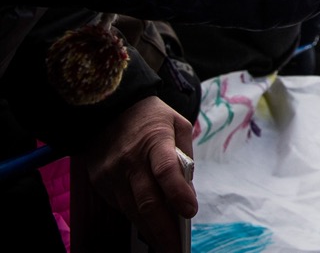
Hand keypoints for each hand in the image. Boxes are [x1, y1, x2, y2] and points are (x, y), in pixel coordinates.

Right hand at [81, 97, 195, 252]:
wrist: (106, 108)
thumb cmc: (150, 117)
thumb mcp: (177, 124)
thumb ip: (185, 155)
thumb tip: (188, 189)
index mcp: (154, 140)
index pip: (166, 169)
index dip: (178, 193)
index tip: (190, 212)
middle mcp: (130, 160)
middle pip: (146, 200)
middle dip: (163, 229)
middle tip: (175, 248)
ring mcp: (111, 173)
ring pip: (132, 210)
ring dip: (150, 231)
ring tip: (166, 245)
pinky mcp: (100, 183)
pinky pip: (121, 206)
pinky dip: (137, 218)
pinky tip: (150, 227)